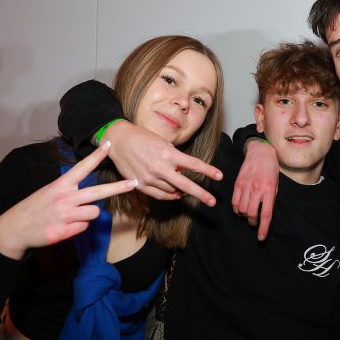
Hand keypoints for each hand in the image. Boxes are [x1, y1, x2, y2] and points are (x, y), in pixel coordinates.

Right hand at [0, 142, 136, 258]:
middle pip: (98, 192)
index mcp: (61, 185)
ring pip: (94, 213)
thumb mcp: (50, 191)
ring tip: (71, 216)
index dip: (96, 156)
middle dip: (118, 187)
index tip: (109, 145)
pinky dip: (78, 226)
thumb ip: (70, 190)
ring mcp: (66, 215)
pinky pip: (85, 227)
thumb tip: (91, 194)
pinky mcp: (65, 230)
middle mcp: (65, 198)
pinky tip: (65, 226)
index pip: (82, 167)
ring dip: (88, 215)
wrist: (15, 228)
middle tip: (134, 183)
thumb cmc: (36, 208)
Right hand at [104, 120, 221, 205]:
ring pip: (172, 191)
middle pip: (185, 184)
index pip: (193, 164)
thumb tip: (183, 173)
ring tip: (185, 190)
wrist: (119, 141)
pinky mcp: (140, 185)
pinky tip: (175, 194)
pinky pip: (160, 195)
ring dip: (181, 191)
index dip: (208, 171)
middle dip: (201, 194)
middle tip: (212, 201)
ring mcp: (150, 178)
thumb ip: (175, 158)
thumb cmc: (143, 138)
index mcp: (168, 154)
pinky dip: (169, 196)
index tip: (220, 176)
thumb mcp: (163, 143)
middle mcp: (160, 167)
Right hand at [231, 140, 278, 240]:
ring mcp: (246, 186)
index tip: (261, 237)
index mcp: (269, 190)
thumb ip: (270, 199)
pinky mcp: (238, 184)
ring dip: (244, 216)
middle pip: (251, 214)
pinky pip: (234, 202)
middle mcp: (257, 189)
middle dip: (253, 223)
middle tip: (254, 223)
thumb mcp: (276, 184)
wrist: (260, 152)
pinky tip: (240, 210)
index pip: (266, 214)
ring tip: (248, 215)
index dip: (263, 228)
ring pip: (242, 209)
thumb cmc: (271, 169)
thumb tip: (265, 215)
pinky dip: (236, 209)